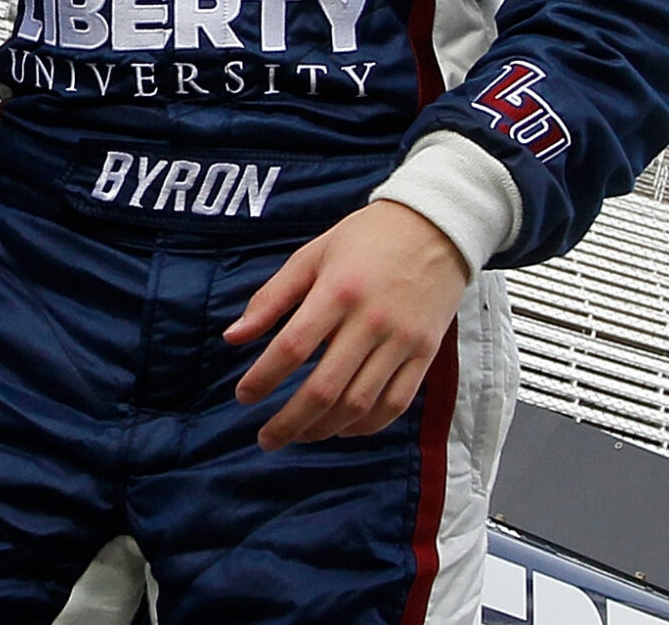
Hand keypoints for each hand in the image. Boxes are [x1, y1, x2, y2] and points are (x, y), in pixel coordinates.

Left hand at [223, 200, 469, 450]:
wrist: (436, 228)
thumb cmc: (364, 239)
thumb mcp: (310, 256)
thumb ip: (271, 298)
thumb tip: (232, 337)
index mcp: (337, 292)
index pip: (292, 347)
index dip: (263, 378)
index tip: (244, 396)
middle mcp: (372, 322)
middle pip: (325, 388)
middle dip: (290, 421)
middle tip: (265, 439)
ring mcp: (403, 342)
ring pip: (360, 404)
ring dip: (324, 429)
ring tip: (298, 435)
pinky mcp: (426, 355)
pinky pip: (396, 403)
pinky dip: (367, 425)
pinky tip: (342, 429)